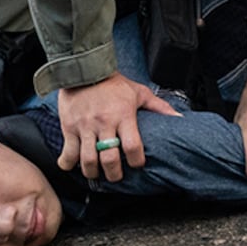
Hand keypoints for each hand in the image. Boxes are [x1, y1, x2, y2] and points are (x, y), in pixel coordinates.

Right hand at [55, 72, 178, 182]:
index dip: (136, 161)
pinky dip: (68, 164)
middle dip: (114, 173)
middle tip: (116, 175)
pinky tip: (72, 166)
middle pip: (109, 159)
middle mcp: (104, 123)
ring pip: (88, 160)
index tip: (137, 164)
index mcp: (123, 115)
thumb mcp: (139, 92)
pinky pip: (67, 153)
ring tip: (97, 173)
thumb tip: (179, 117)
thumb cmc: (113, 83)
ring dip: (93, 173)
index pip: (132, 146)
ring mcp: (85, 126)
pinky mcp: (69, 128)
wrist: (83, 70)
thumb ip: (158, 107)